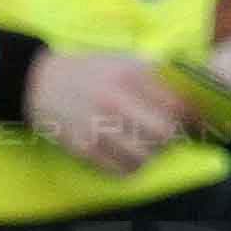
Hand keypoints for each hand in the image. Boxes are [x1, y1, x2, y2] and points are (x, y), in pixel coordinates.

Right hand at [25, 48, 185, 174]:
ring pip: (144, 156)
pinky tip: (127, 157)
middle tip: (164, 134)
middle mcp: (114, 101)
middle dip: (169, 136)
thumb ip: (155, 75)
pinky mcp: (84, 148)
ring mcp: (98, 127)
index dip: (188, 114)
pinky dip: (130, 167)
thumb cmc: (88, 70)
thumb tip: (192, 97)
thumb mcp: (122, 60)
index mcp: (129, 75)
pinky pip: (121, 170)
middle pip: (164, 133)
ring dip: (150, 154)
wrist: (39, 82)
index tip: (189, 119)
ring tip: (144, 146)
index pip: (176, 103)